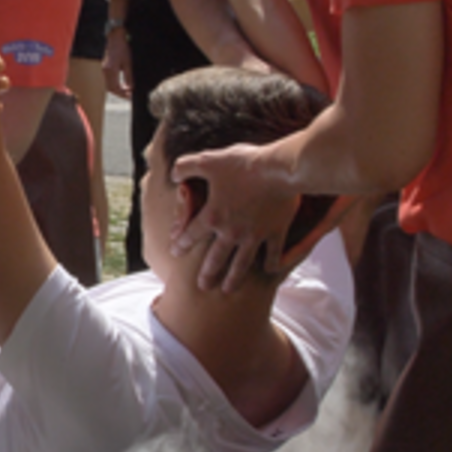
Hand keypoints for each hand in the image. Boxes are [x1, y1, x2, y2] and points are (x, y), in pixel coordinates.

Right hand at [102, 27, 130, 97]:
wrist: (114, 38)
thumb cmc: (122, 48)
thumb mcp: (128, 63)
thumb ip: (128, 76)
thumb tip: (130, 87)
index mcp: (111, 70)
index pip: (115, 88)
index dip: (122, 94)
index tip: (130, 96)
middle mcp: (105, 71)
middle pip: (110, 88)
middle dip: (119, 93)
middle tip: (128, 96)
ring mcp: (103, 69)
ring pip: (108, 85)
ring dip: (116, 90)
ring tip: (125, 91)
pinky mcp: (104, 67)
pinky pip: (107, 80)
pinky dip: (113, 84)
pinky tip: (120, 84)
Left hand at [169, 143, 299, 293]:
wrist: (279, 169)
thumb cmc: (243, 164)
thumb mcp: (208, 161)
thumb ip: (186, 166)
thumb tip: (173, 173)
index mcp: (213, 215)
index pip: (191, 234)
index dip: (181, 243)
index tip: (175, 252)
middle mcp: (231, 231)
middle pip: (216, 258)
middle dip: (207, 273)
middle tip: (202, 287)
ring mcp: (254, 235)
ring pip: (241, 264)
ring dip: (234, 278)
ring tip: (228, 290)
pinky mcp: (275, 233)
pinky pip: (273, 254)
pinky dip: (271, 263)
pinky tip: (270, 270)